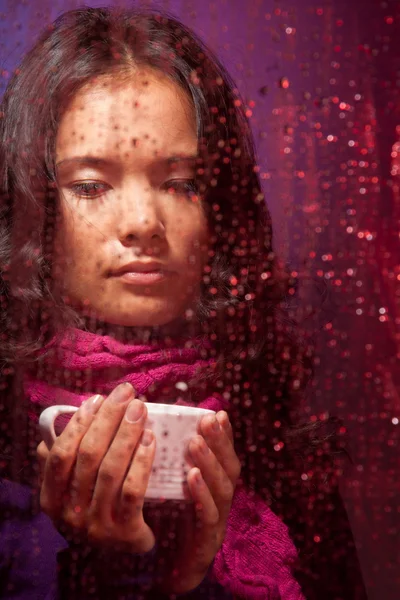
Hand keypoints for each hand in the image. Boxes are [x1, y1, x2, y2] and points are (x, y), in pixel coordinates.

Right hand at [37, 383, 155, 552]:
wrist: (123, 552)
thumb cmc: (98, 507)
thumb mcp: (73, 488)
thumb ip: (65, 460)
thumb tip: (63, 423)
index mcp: (52, 499)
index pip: (61, 454)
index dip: (78, 423)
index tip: (98, 398)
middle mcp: (69, 513)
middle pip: (88, 456)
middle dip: (109, 419)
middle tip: (127, 395)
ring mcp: (96, 524)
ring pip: (110, 470)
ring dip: (126, 435)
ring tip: (140, 411)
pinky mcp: (124, 532)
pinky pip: (133, 491)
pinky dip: (141, 462)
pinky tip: (151, 439)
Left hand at [162, 411, 240, 593]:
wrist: (167, 575)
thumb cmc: (169, 527)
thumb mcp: (171, 489)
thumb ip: (173, 465)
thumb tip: (161, 429)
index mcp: (216, 490)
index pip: (226, 458)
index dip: (225, 437)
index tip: (218, 413)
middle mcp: (222, 504)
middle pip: (230, 470)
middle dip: (220, 443)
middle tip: (208, 420)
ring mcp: (218, 524)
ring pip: (223, 490)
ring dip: (210, 463)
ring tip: (196, 441)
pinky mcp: (207, 544)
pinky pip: (208, 517)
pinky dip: (202, 495)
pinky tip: (191, 477)